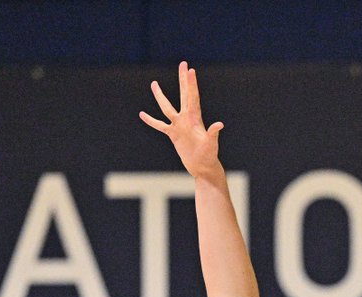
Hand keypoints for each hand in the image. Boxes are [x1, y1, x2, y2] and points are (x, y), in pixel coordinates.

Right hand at [139, 61, 224, 179]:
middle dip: (183, 80)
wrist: (203, 168)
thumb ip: (213, 134)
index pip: (193, 97)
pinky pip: (160, 125)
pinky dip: (151, 120)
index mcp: (195, 118)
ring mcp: (179, 125)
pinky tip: (142, 114)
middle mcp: (187, 118)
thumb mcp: (211, 144)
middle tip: (183, 64)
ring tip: (153, 83)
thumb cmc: (209, 156)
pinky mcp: (173, 134)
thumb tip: (219, 124)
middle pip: (183, 94)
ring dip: (160, 96)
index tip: (190, 70)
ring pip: (167, 107)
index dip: (191, 84)